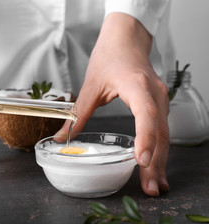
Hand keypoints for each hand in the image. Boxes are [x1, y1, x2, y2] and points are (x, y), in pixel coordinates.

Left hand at [57, 13, 169, 195]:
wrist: (126, 38)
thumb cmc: (110, 56)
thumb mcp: (91, 84)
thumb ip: (77, 113)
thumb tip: (62, 137)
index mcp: (136, 86)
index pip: (145, 114)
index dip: (145, 137)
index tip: (142, 160)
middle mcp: (154, 94)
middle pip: (160, 132)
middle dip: (156, 162)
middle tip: (150, 188)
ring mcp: (160, 99)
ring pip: (164, 134)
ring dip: (160, 160)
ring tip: (154, 184)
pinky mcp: (159, 104)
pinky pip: (162, 129)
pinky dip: (159, 149)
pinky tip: (154, 164)